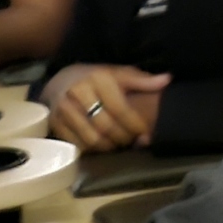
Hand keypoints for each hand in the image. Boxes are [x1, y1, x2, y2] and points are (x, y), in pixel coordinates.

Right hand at [44, 63, 170, 152]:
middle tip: (132, 141)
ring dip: (109, 146)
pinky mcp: (55, 123)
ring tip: (118, 144)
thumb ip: (142, 79)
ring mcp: (65, 109)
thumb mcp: (119, 73)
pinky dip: (93, 149)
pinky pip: (77, 144)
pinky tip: (102, 145)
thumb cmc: (97, 78)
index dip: (134, 124)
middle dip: (123, 138)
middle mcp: (80, 92)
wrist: (61, 80)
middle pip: (106, 126)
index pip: (120, 108)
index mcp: (99, 78)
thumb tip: (167, 80)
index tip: (144, 133)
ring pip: (92, 138)